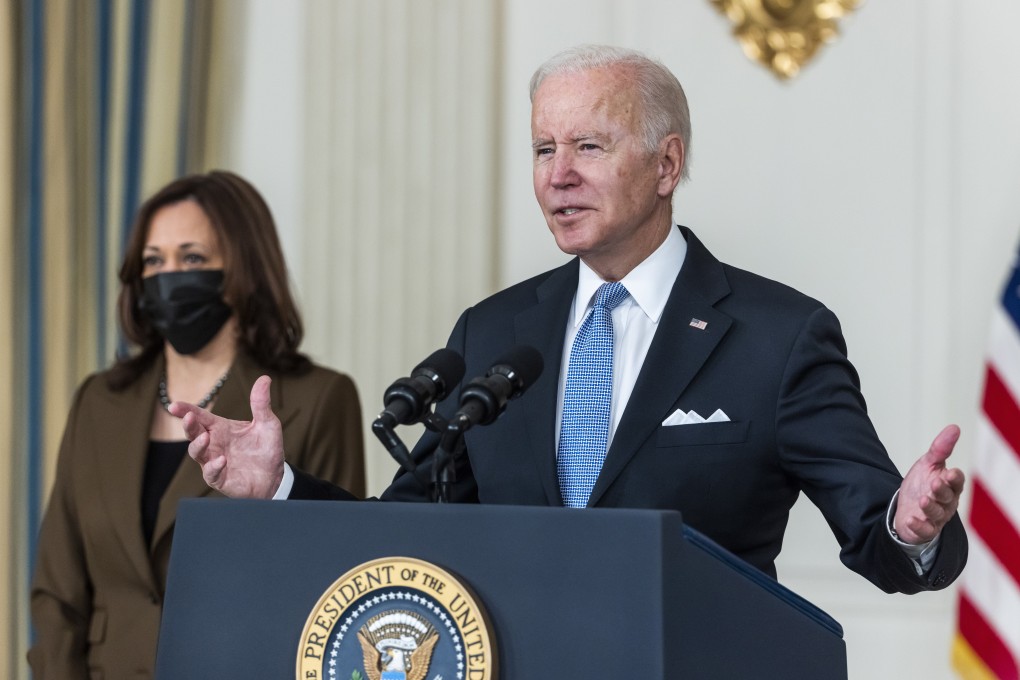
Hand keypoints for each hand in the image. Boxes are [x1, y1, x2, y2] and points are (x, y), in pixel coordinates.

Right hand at [169, 375, 284, 498]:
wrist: (275, 476)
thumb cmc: (266, 449)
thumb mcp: (267, 423)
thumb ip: (261, 403)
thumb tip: (264, 378)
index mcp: (221, 428)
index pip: (200, 417)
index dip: (186, 410)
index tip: (174, 406)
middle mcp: (214, 444)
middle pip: (194, 433)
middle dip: (188, 425)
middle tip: (189, 417)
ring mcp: (214, 462)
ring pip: (197, 453)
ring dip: (198, 445)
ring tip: (206, 437)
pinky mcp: (220, 479)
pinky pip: (211, 474)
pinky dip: (213, 467)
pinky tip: (221, 460)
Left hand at [893, 424, 965, 543]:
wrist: (906, 507)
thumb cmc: (922, 484)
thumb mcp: (928, 464)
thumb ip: (940, 449)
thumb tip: (954, 427)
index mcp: (950, 486)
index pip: (956, 482)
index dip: (954, 478)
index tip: (950, 472)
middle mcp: (946, 502)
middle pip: (947, 497)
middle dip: (942, 490)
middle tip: (935, 483)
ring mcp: (936, 517)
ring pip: (937, 514)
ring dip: (930, 507)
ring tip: (922, 499)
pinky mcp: (925, 530)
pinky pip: (925, 531)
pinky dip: (918, 526)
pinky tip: (910, 519)